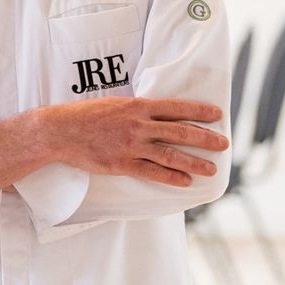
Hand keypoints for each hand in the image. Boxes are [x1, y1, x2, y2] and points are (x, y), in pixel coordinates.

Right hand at [44, 97, 228, 186]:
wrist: (61, 131)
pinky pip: (152, 172)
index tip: (217, 114)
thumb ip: (135, 110)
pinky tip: (185, 181)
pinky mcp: (122, 164)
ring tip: (211, 168)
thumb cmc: (84, 115)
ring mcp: (131, 146)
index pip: (175, 107)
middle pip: (180, 131)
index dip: (198, 110)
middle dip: (205, 138)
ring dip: (194, 162)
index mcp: (136, 106)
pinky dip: (171, 176)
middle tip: (224, 143)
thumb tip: (155, 113)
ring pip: (171, 154)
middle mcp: (138, 125)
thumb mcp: (113, 104)